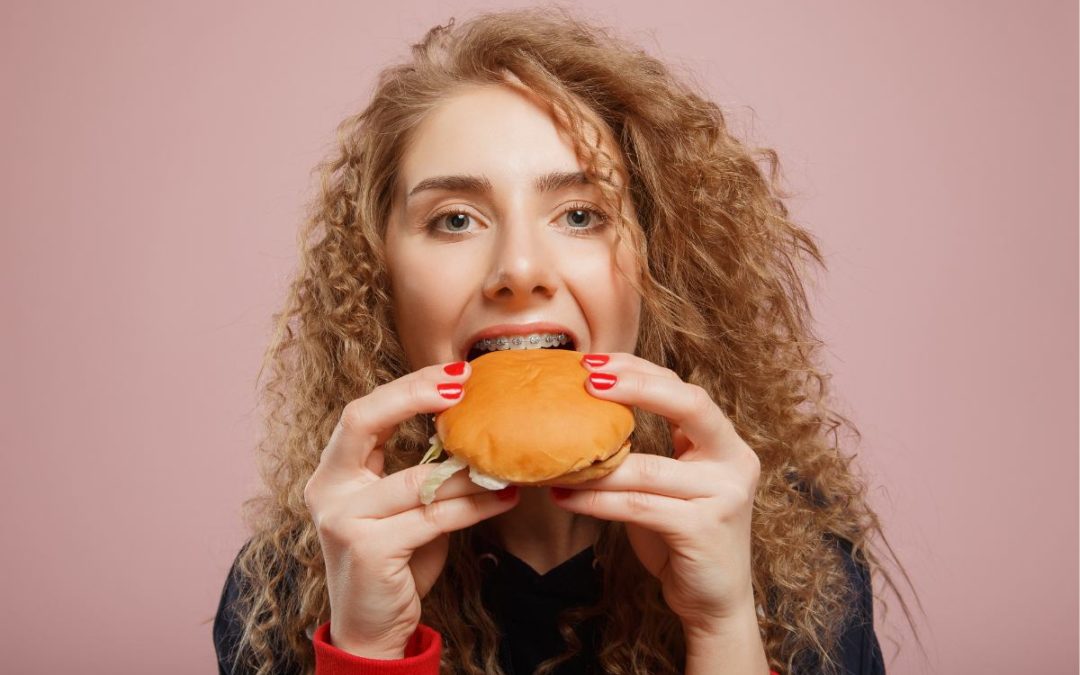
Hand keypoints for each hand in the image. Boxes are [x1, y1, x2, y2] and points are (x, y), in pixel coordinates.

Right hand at [303, 360, 518, 657]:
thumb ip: (422, 470)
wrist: (372, 628)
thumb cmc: (395, 560)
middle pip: (362, 421)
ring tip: (506, 461)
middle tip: (463, 384)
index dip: (407, 388)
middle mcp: (328, 489)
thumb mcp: (403, 506)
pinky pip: (433, 517)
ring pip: (417, 479)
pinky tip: (502, 498)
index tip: (455, 373)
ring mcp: (342, 520)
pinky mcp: (368, 550)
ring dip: (467, 470)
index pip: (362, 413)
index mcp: (334, 472)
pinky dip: (473, 506)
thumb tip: (475, 430)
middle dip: (413, 394)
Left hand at [549, 352, 761, 634]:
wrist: (713, 602)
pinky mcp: (704, 529)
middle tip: (587, 379)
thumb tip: (583, 417)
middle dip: (636, 385)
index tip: (595, 363)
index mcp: (726, 444)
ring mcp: (724, 496)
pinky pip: (637, 506)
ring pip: (647, 467)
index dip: (641, 372)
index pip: (685, 392)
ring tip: (554, 454)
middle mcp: (734, 462)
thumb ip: (649, 450)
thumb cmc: (681, 536)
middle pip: (688, 405)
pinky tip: (563, 495)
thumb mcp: (670, 484)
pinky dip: (594, 500)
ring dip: (595, 462)